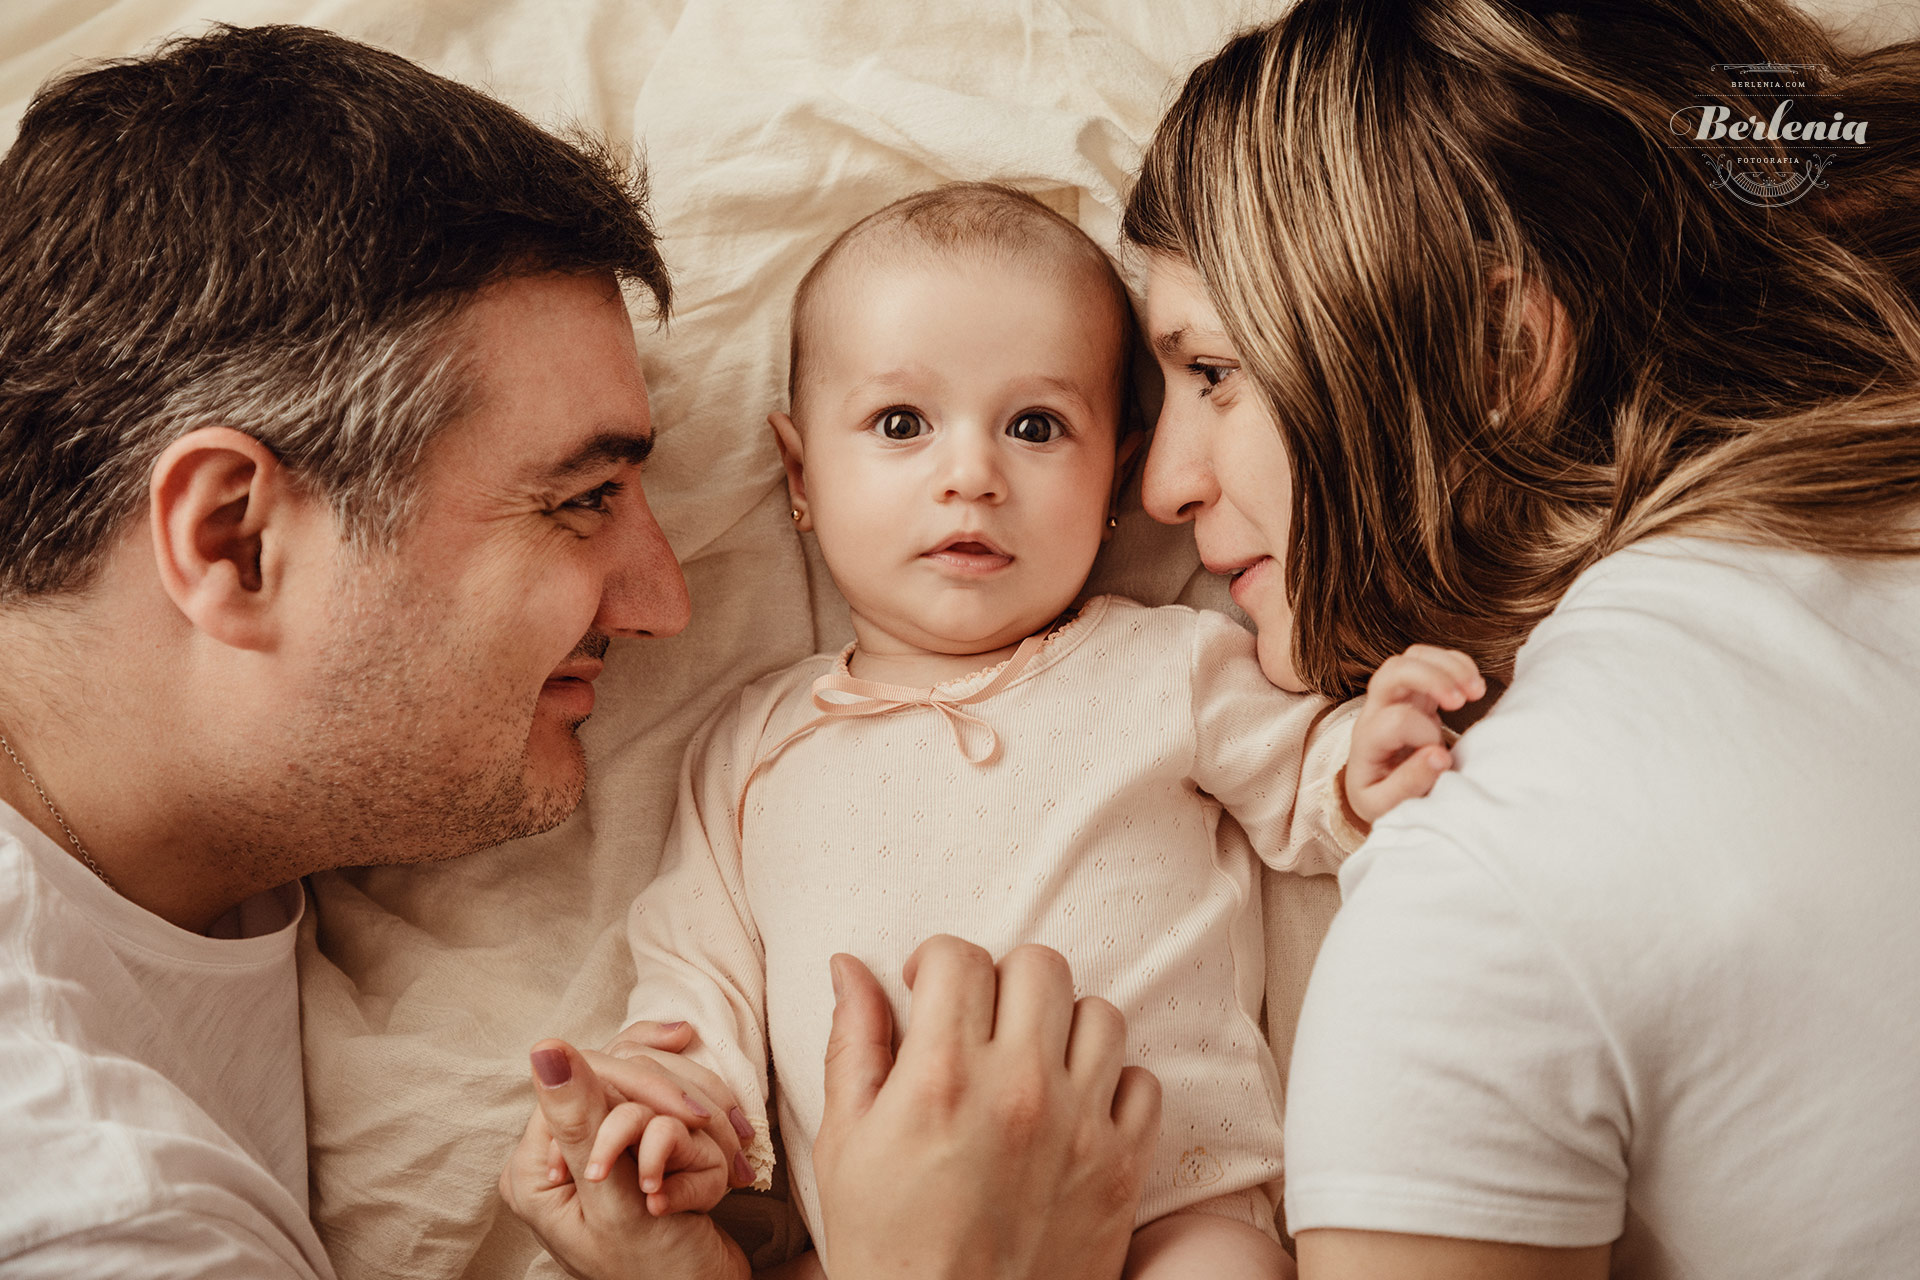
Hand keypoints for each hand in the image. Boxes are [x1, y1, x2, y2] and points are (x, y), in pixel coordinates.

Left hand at [535, 1022, 754, 1196]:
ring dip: (695, 1099)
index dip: (644, 1088)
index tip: (693, 1114)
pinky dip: (692, 1104)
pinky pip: (657, 1101)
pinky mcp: (627, 1149)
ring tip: (735, 1135)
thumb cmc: (650, 1276)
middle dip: (675, 1096)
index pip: (586, 1083)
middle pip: (617, 1077)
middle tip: (718, 1124)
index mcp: (538, 1165)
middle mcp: (559, 1150)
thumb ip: (579, 1124)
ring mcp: (592, 1146)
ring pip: (644, 1082)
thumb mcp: (612, 1206)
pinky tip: (721, 1114)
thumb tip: (545, 1048)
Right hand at [811, 936, 1161, 1279]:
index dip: (936, 963)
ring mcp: (1080, 1126)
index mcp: (940, 1077)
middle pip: (1040, 965)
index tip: (928, 989)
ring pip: (1100, 1014)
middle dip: (1003, 979)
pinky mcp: (1122, 1168)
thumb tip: (850, 966)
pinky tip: (1075, 1107)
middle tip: (981, 1020)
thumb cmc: (886, 1247)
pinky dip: (1113, 1085)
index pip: (960, 957)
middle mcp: (1018, 1088)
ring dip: (1063, 1025)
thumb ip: (854, 1045)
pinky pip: (1143, 1082)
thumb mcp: (844, 1145)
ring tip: (1032, 1059)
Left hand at [1345, 644, 1485, 824]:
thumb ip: (1407, 785)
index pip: (1396, 719)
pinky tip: (1475, 687)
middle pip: (1394, 670)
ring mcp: (1397, 697)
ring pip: (1414, 656)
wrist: (1375, 789)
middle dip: (1431, 677)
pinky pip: (1431, 660)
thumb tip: (1438, 756)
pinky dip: (1457, 664)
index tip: (1441, 759)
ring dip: (1449, 665)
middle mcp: (1376, 710)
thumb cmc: (1380, 797)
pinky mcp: (1416, 693)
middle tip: (1462, 700)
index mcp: (1367, 739)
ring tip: (1477, 690)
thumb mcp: (1384, 806)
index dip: (1424, 735)